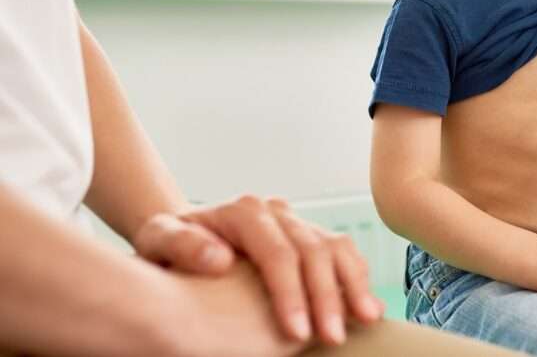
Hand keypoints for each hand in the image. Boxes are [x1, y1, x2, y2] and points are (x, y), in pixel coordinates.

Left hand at [132, 196, 383, 345]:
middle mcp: (277, 210)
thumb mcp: (157, 240)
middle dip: (327, 297)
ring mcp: (297, 221)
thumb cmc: (167, 248)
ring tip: (367, 319)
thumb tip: (220, 259)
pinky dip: (358, 277)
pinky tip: (365, 307)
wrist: (184, 237)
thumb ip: (179, 245)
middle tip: (333, 338)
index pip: (278, 252)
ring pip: (337, 246)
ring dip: (354, 285)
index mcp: (243, 210)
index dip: (291, 293)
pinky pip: (343, 251)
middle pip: (314, 250)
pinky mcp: (309, 235)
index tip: (295, 334)